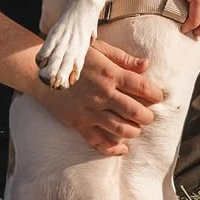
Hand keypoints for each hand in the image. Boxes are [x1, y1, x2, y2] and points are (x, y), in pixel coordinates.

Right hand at [33, 38, 162, 155]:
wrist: (41, 74)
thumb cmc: (72, 59)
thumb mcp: (98, 50)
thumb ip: (123, 58)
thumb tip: (146, 65)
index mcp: (110, 74)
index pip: (142, 87)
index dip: (155, 93)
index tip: (157, 96)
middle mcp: (102, 94)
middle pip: (135, 112)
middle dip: (147, 117)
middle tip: (148, 116)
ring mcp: (90, 111)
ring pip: (121, 129)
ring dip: (134, 132)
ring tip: (136, 128)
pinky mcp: (79, 124)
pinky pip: (98, 141)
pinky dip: (112, 149)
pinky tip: (122, 148)